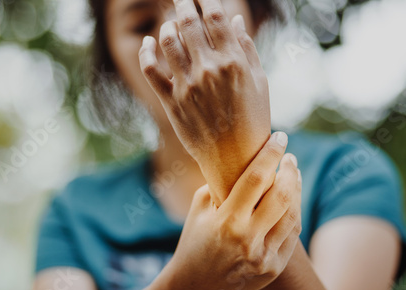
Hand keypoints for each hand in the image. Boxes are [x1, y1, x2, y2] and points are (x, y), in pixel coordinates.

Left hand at [139, 0, 270, 202]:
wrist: (235, 158)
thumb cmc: (253, 119)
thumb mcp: (259, 83)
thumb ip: (246, 49)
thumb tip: (232, 19)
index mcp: (233, 62)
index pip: (214, 16)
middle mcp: (207, 69)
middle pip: (188, 22)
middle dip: (183, 3)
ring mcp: (186, 85)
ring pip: (168, 41)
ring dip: (168, 25)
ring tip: (173, 22)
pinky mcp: (170, 102)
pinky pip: (150, 69)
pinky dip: (146, 51)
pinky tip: (148, 42)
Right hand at [163, 132, 301, 289]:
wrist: (195, 284)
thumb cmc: (195, 239)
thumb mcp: (200, 207)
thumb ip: (220, 183)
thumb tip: (243, 159)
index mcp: (226, 221)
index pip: (255, 178)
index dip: (270, 154)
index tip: (280, 137)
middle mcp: (247, 240)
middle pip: (281, 196)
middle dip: (290, 170)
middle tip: (290, 157)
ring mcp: (263, 257)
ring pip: (292, 215)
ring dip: (296, 190)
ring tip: (294, 175)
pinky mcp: (273, 267)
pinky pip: (292, 235)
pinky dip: (293, 213)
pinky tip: (291, 200)